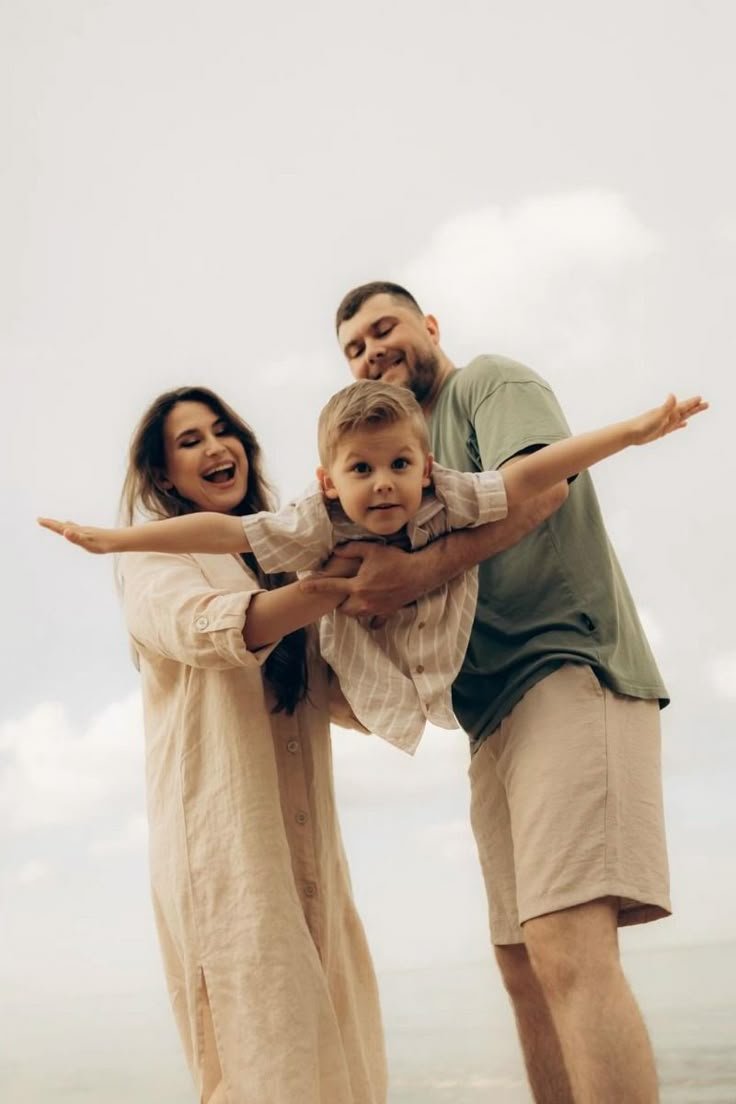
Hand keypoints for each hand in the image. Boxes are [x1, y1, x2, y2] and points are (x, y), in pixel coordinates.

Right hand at [37, 516, 118, 553]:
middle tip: (40, 520)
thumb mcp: (89, 544)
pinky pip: (75, 529)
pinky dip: (69, 527)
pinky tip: (70, 528)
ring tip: (53, 524)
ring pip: (68, 526)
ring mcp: (85, 531)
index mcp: (77, 532)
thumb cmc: (103, 544)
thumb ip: (76, 538)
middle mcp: (80, 530)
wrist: (119, 540)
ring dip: (59, 525)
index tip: (39, 519)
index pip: (60, 528)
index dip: (49, 524)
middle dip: (51, 523)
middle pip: (62, 526)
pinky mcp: (90, 533)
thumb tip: (65, 530)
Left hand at [300, 542, 420, 619]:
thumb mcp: (372, 550)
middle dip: (338, 603)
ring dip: (352, 609)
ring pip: (356, 615)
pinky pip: (375, 622)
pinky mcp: (387, 612)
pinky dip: (371, 619)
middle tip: (339, 594)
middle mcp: (364, 601)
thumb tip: (336, 551)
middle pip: (343, 609)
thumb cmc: (395, 560)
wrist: (419, 573)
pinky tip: (370, 612)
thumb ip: (351, 550)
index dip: (315, 586)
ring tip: (353, 599)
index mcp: (358, 585)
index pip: (331, 586)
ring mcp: (376, 609)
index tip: (302, 587)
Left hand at [629, 394, 707, 444]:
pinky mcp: (661, 431)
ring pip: (681, 417)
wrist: (629, 433)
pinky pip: (674, 427)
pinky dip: (680, 425)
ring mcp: (665, 423)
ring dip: (690, 414)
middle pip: (685, 411)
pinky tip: (684, 424)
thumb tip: (672, 394)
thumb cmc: (642, 425)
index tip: (701, 398)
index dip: (692, 403)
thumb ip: (666, 406)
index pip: (683, 406)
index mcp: (667, 412)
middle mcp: (667, 416)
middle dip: (695, 408)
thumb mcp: (657, 415)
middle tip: (706, 403)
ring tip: (698, 410)